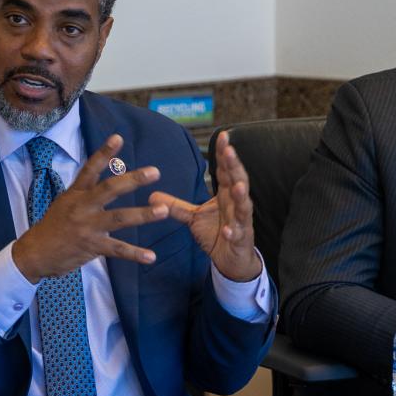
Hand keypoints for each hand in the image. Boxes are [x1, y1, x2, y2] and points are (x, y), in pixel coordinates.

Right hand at [12, 134, 168, 281]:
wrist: (35, 253)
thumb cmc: (53, 226)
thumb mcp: (65, 203)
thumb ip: (85, 192)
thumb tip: (108, 178)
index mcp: (76, 194)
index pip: (90, 169)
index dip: (104, 153)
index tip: (118, 138)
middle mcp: (82, 207)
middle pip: (109, 189)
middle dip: (133, 180)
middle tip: (154, 172)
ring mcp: (87, 227)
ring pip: (119, 218)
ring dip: (143, 214)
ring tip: (163, 210)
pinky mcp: (91, 246)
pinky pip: (117, 249)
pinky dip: (135, 254)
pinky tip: (151, 256)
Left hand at [148, 130, 261, 281]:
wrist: (231, 259)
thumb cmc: (217, 232)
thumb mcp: (193, 217)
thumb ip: (175, 205)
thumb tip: (151, 195)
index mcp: (226, 195)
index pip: (226, 170)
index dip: (224, 154)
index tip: (223, 136)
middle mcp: (236, 204)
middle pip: (238, 181)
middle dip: (235, 166)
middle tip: (230, 150)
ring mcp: (241, 221)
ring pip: (244, 206)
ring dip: (242, 196)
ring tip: (237, 186)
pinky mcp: (241, 239)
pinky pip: (238, 234)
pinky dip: (234, 231)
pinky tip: (229, 229)